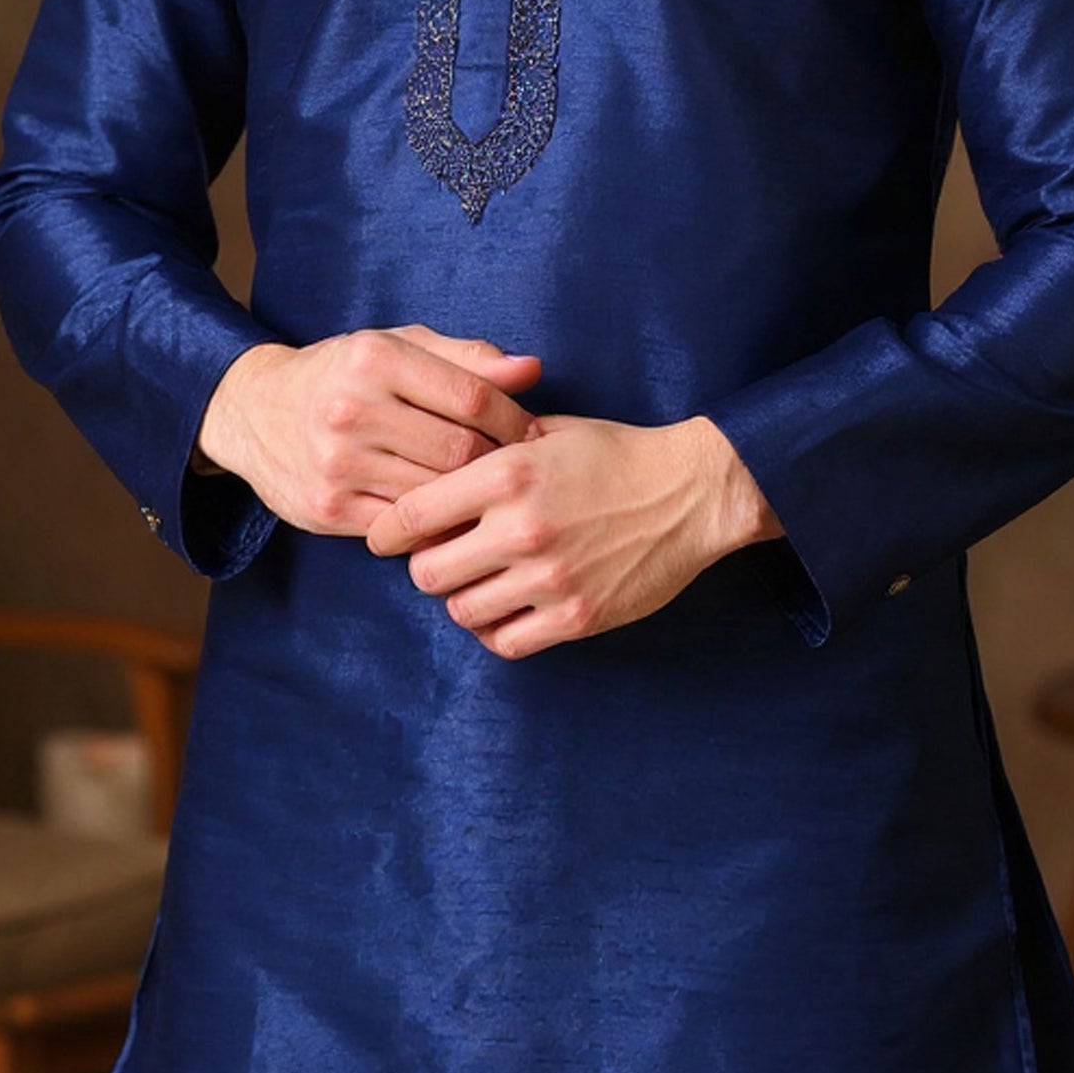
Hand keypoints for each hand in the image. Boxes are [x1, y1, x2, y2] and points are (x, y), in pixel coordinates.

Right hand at [196, 325, 542, 536]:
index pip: (471, 397)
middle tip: (518, 471)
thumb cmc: (345, 374)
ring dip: (469, 499)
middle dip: (498, 463)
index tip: (534, 435)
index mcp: (376, 358)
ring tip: (489, 494)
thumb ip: (467, 359)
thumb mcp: (400, 347)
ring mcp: (336, 463)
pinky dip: (433, 525)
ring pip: (434, 494)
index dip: (515, 420)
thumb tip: (532, 370)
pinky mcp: (327, 508)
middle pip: (457, 451)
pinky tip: (448, 515)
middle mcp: (352, 409)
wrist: (256, 411)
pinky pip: (402, 526)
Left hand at [364, 412, 779, 659]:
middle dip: (427, 566)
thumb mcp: (548, 430)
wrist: (690, 492)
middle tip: (442, 558)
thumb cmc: (616, 454)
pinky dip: (498, 630)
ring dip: (464, 599)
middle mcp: (521, 528)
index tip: (383, 538)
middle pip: (427, 573)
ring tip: (480, 582)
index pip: (413, 513)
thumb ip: (490, 446)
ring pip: (462, 612)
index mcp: (508, 473)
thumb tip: (434, 459)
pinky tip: (508, 610)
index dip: (387, 531)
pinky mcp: (576, 618)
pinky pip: (506, 642)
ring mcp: (549, 578)